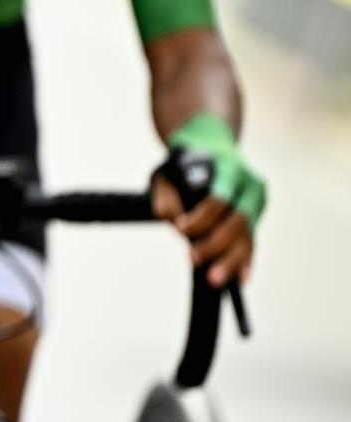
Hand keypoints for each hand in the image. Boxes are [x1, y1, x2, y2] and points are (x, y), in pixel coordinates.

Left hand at [155, 115, 264, 287]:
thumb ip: (164, 193)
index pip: (219, 198)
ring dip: (231, 260)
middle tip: (192, 258)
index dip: (201, 218)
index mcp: (229, 167)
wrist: (211, 142)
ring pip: (248, 235)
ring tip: (215, 279)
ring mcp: (256, 200)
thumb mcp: (167, 168)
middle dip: (215, 243)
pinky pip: (252, 240)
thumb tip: (169, 221)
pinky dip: (245, 260)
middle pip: (238, 220)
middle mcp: (250, 183)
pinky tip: (241, 278)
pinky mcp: (256, 215)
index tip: (179, 228)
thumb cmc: (186, 158)